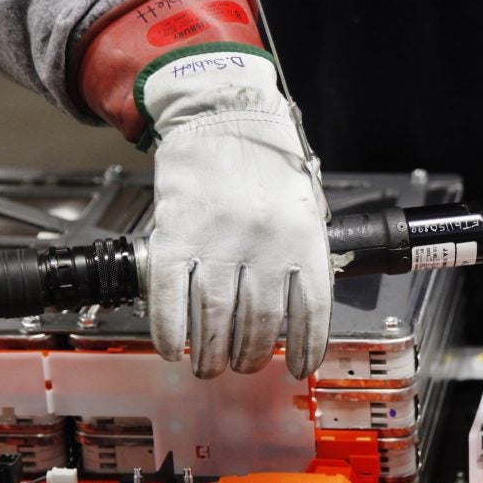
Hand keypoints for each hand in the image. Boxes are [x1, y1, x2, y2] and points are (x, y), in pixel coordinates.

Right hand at [142, 49, 330, 378]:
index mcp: (304, 238)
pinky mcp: (175, 234)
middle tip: (244, 365)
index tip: (299, 369)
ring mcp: (217, 240)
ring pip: (214, 317)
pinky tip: (175, 348)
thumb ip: (305, 256)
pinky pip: (171, 297)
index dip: (306, 349)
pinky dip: (171, 330)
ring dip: (211, 352)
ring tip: (211, 366)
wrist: (223, 114)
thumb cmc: (269, 165)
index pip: (311, 311)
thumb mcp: (306, 208)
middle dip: (251, 355)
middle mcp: (264, 243)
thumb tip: (299, 316)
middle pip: (258, 322)